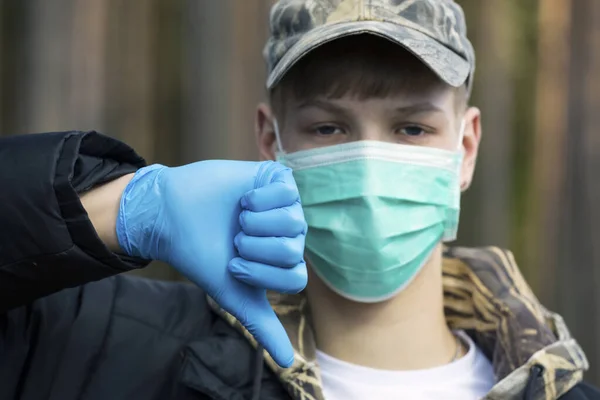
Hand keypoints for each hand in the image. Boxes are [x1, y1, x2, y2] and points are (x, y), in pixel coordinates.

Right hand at [116, 160, 306, 367]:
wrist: (173, 215)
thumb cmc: (203, 254)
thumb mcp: (233, 292)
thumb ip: (262, 326)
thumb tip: (288, 363)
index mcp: (282, 263)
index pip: (295, 278)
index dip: (260, 273)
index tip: (234, 265)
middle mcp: (289, 236)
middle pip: (292, 249)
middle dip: (254, 247)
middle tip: (234, 239)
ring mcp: (286, 207)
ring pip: (293, 222)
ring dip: (255, 223)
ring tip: (238, 218)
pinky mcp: (278, 180)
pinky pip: (287, 192)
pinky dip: (258, 198)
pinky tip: (243, 199)